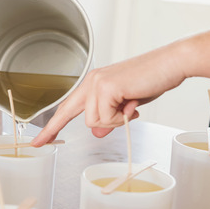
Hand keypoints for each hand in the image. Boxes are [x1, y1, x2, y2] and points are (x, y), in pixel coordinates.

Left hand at [31, 43, 188, 145]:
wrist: (171, 65)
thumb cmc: (152, 80)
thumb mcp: (126, 106)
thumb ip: (109, 117)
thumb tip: (97, 131)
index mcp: (94, 83)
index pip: (67, 107)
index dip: (52, 125)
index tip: (39, 139)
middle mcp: (91, 81)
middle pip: (69, 113)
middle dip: (53, 129)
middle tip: (38, 143)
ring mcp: (97, 83)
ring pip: (92, 121)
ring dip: (113, 121)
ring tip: (130, 108)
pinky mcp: (106, 88)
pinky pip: (105, 118)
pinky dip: (121, 118)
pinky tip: (133, 104)